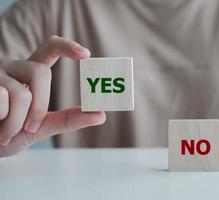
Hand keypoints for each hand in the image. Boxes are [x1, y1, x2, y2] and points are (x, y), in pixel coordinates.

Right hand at [0, 35, 105, 156]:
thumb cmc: (9, 134)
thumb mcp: (41, 127)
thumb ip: (67, 119)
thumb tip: (101, 115)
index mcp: (29, 74)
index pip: (49, 48)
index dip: (67, 46)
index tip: (86, 54)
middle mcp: (12, 68)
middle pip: (41, 72)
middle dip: (40, 106)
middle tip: (30, 127)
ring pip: (21, 93)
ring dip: (16, 122)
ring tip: (5, 132)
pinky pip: (2, 99)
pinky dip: (2, 123)